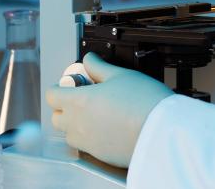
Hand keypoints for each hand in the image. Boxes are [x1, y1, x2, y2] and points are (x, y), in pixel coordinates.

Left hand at [46, 52, 172, 167]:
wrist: (162, 131)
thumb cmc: (143, 101)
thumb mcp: (120, 75)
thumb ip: (98, 67)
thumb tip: (89, 60)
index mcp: (79, 101)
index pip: (52, 95)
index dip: (59, 86)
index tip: (72, 83)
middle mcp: (78, 124)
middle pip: (56, 116)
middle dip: (65, 106)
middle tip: (83, 97)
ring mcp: (88, 142)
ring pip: (69, 134)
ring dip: (75, 123)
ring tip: (95, 114)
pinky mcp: (100, 155)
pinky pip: (85, 145)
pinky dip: (89, 136)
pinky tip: (107, 126)